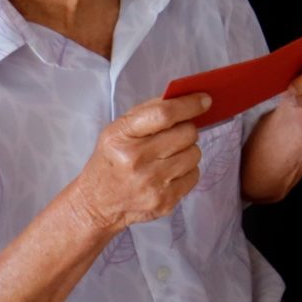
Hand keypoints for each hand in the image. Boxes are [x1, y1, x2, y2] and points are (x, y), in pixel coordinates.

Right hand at [70, 94, 208, 234]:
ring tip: (168, 156)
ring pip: (195, 154)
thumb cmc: (112, 161)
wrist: (97, 204)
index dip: (189, 105)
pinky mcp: (165, 201)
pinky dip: (187, 171)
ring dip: (187, 151)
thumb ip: (150, 111)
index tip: (204, 100)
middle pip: (186, 133)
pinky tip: (169, 173)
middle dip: (187, 129)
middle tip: (175, 134)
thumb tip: (186, 98)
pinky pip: (195, 175)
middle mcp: (136, 160)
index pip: (164, 114)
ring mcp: (151, 183)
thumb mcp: (118, 130)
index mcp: (121, 137)